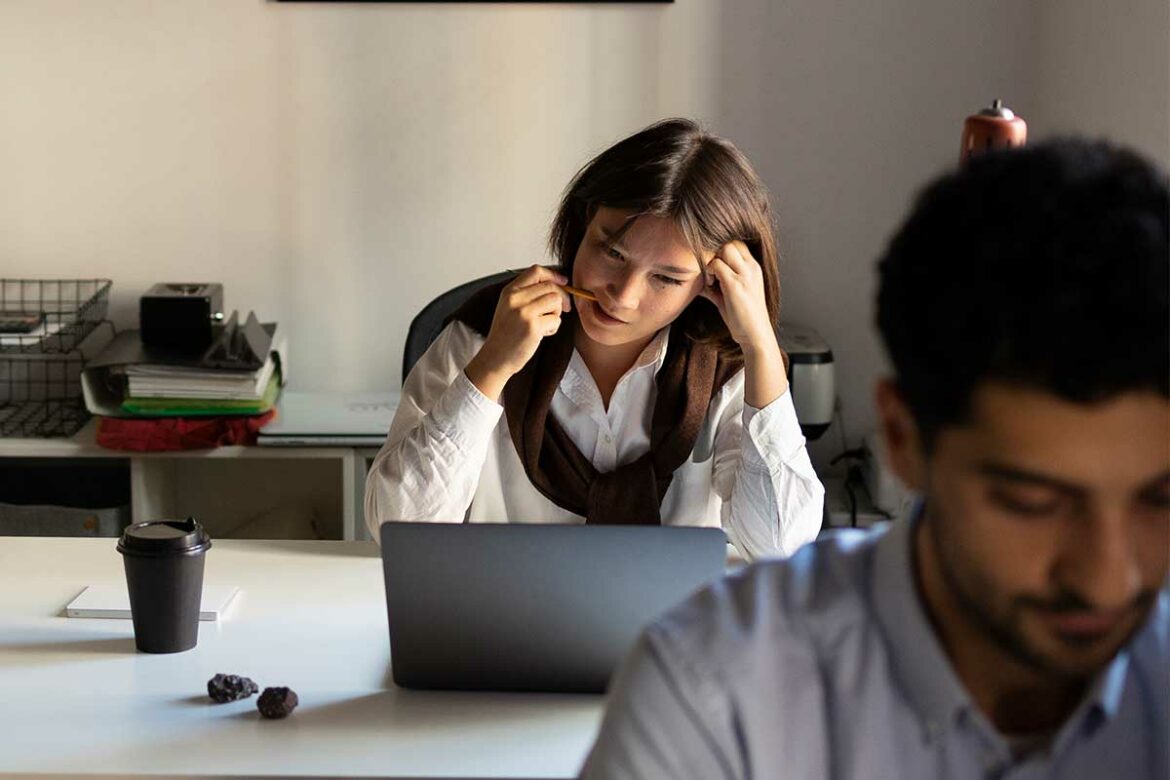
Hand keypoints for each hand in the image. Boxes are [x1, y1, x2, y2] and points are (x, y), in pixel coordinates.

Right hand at [465, 265, 570, 400]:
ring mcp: (524, 312)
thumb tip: (556, 284)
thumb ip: (527, 294)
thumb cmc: (505, 335)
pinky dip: (554, 327)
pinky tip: (543, 334)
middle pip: (550, 286)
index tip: (563, 282)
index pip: (536, 271)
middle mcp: (516, 298)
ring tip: (546, 323)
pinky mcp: (533, 327)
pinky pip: (556, 320)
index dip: (554, 275)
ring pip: (556, 300)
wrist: (495, 358)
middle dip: (561, 297)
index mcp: (510, 291)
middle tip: (562, 309)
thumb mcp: (509, 307)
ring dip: (557, 313)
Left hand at [699, 241, 776, 353]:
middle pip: (730, 242)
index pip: (737, 243)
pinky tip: (710, 285)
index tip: (714, 267)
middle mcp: (751, 268)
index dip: (722, 250)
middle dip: (716, 253)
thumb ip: (717, 285)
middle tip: (710, 271)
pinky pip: (716, 265)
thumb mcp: (730, 296)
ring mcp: (744, 275)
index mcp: (753, 268)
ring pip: (724, 248)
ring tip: (710, 279)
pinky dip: (708, 272)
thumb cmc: (742, 317)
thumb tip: (698, 281)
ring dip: (712, 260)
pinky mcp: (735, 285)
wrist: (755, 334)